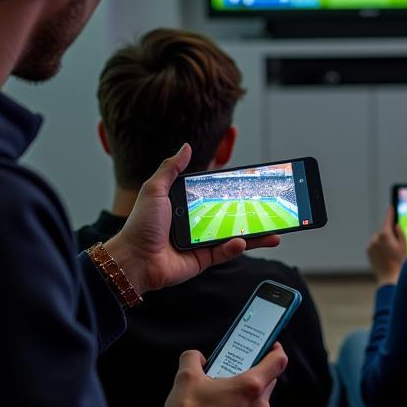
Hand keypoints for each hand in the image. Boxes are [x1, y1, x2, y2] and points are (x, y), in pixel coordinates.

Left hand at [103, 144, 279, 294]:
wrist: (134, 259)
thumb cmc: (140, 225)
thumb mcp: (154, 190)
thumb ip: (170, 168)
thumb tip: (185, 147)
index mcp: (187, 205)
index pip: (216, 196)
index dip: (234, 192)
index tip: (252, 187)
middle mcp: (196, 223)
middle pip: (231, 216)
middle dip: (252, 214)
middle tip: (269, 209)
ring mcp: (201, 242)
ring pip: (234, 237)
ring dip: (255, 235)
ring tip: (273, 232)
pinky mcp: (202, 260)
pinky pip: (223, 253)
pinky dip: (235, 248)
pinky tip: (243, 241)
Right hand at [162, 344, 288, 406]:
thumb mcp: (186, 377)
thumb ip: (193, 359)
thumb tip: (197, 358)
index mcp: (251, 386)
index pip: (278, 361)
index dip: (276, 349)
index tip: (269, 344)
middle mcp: (258, 406)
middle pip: (268, 381)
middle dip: (256, 370)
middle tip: (237, 365)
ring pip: (257, 402)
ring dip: (245, 394)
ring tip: (222, 389)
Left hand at [366, 207, 406, 285]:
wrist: (390, 278)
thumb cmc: (399, 263)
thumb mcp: (404, 246)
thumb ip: (400, 233)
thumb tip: (396, 226)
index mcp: (386, 235)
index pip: (388, 220)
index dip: (390, 213)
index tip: (390, 207)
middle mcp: (376, 238)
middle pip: (383, 231)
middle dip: (388, 235)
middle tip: (395, 246)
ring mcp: (371, 245)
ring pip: (378, 239)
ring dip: (383, 242)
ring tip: (390, 253)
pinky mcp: (368, 251)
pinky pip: (374, 245)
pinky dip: (378, 248)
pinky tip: (384, 256)